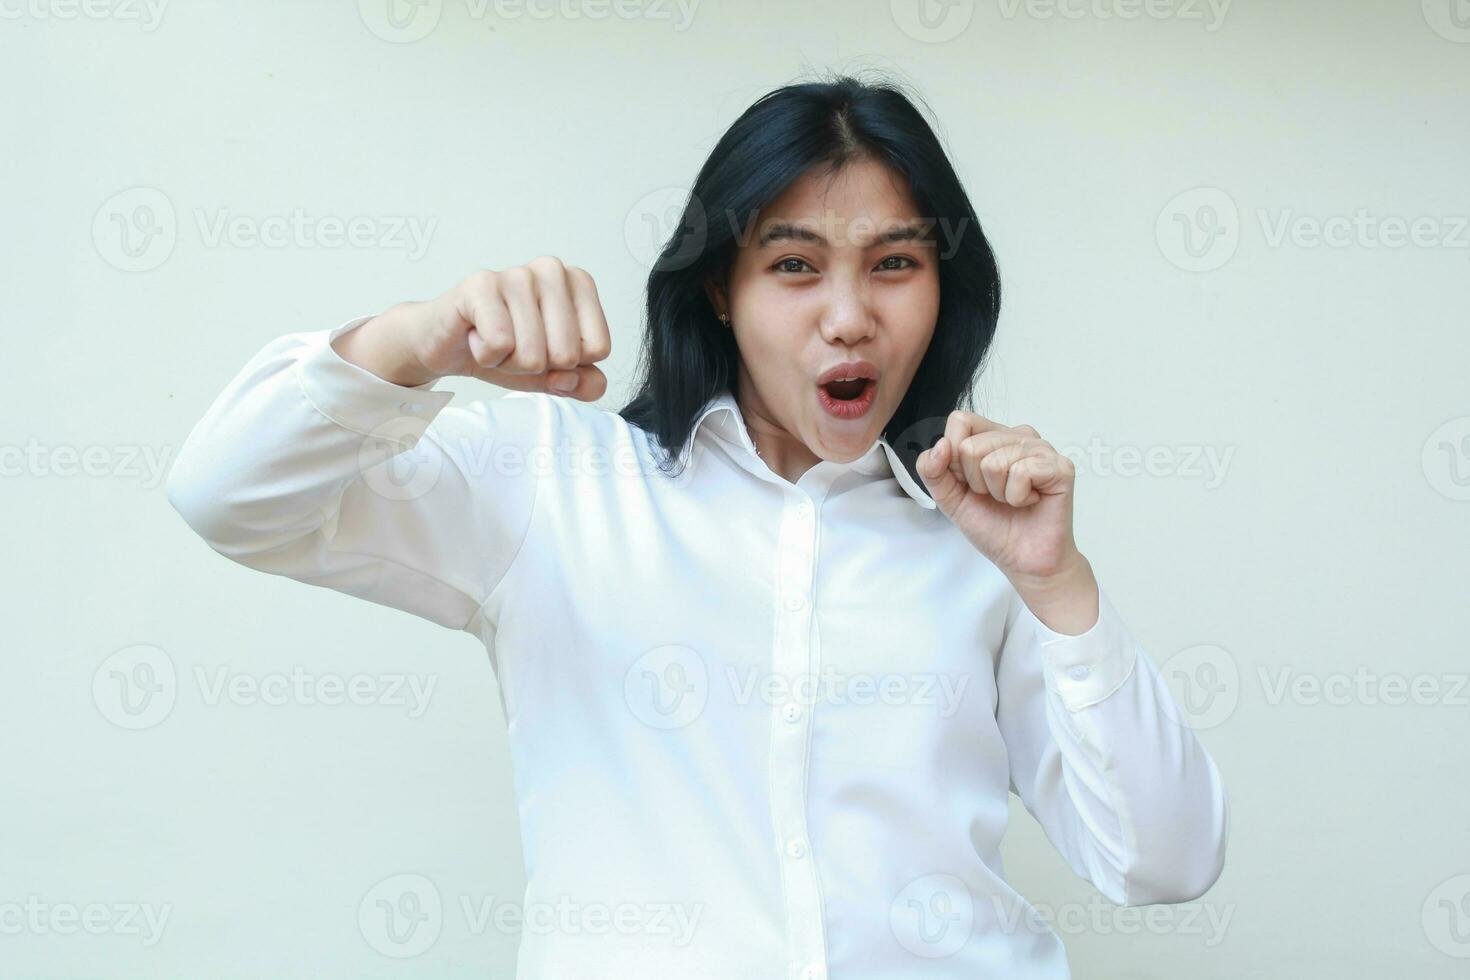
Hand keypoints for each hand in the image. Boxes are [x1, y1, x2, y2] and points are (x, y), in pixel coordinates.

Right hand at [336, 256, 611, 399]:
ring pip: (532, 355)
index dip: (568, 364)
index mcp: (579, 283)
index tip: (543, 347)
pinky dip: (486, 355)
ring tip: (493, 341)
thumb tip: (586, 381)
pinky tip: (476, 336)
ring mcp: (516, 274)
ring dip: (508, 362)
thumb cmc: (506, 350)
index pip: (598, 348)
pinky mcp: (481, 285)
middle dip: (536, 366)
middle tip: (513, 346)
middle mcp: (551, 270)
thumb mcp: (553, 374)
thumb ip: (584, 383)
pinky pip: (499, 345)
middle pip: (567, 355)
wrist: (448, 345)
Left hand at [916, 410, 1096, 631]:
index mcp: (993, 436)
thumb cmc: (993, 526)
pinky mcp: (1059, 466)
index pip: (960, 421)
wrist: (1023, 560)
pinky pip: (1021, 472)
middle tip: (996, 497)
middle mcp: (1019, 436)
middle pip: (971, 445)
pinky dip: (1017, 497)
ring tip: (1013, 501)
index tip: (970, 483)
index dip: (954, 457)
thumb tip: (940, 445)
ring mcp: (1041, 449)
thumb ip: (933, 471)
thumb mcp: (950, 498)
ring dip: (997, 492)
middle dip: (975, 481)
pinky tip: (1030, 501)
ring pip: (994, 461)